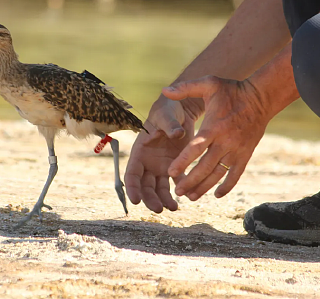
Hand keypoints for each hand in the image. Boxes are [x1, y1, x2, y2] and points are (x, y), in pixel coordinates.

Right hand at [124, 96, 202, 212]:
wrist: (180, 109)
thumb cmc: (168, 109)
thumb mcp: (166, 114)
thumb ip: (169, 125)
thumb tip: (177, 134)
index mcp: (140, 151)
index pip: (132, 173)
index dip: (132, 188)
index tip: (135, 201)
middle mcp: (148, 162)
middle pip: (145, 186)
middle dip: (150, 199)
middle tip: (158, 209)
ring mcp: (162, 165)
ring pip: (159, 188)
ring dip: (164, 199)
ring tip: (173, 208)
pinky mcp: (176, 166)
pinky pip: (177, 182)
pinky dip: (181, 190)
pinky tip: (188, 196)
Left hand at [163, 76, 270, 199]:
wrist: (261, 98)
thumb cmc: (231, 90)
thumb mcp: (208, 84)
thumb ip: (185, 88)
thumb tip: (164, 90)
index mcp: (213, 127)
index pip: (195, 148)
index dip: (183, 161)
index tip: (170, 172)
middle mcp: (225, 141)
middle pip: (205, 166)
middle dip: (190, 181)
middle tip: (177, 192)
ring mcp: (236, 150)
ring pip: (219, 174)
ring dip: (205, 187)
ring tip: (191, 197)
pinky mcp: (245, 155)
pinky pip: (235, 174)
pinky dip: (227, 186)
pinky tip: (216, 195)